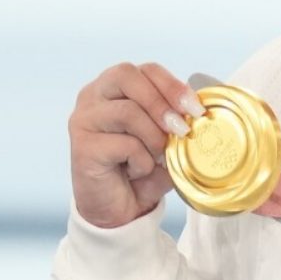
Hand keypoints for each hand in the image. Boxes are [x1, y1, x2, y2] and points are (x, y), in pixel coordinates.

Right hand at [68, 61, 203, 227]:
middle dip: (162, 102)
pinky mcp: (82, 146)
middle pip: (127, 76)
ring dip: (153, 137)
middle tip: (182, 129)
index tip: (196, 109)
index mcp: (114, 87)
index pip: (145, 69)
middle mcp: (93, 96)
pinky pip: (123, 143)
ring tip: (158, 156)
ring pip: (127, 111)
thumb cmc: (142, 169)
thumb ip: (178, 119)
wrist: (119, 210)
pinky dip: (141, 160)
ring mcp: (83, 119)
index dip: (173, 85)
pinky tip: (137, 171)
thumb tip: (198, 110)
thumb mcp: (166, 139)